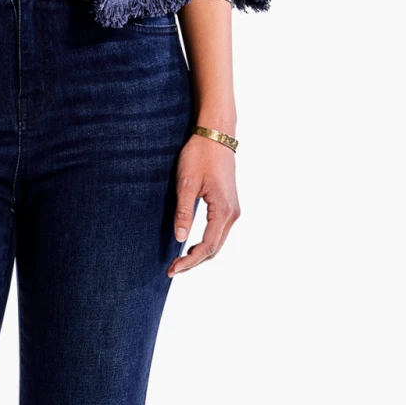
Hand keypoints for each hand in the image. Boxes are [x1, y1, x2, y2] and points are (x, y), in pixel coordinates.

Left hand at [167, 132, 240, 276]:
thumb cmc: (200, 155)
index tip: (173, 269)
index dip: (190, 261)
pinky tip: (191, 245)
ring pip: (217, 242)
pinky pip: (218, 231)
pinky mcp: (229, 204)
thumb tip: (180, 238)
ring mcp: (233, 209)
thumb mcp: (186, 184)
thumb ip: (183, 212)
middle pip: (215, 248)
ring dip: (200, 254)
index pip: (207, 246)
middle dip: (194, 262)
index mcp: (223, 210)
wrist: (216, 135)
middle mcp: (232, 213)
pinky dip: (206, 243)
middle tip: (173, 269)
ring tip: (179, 260)